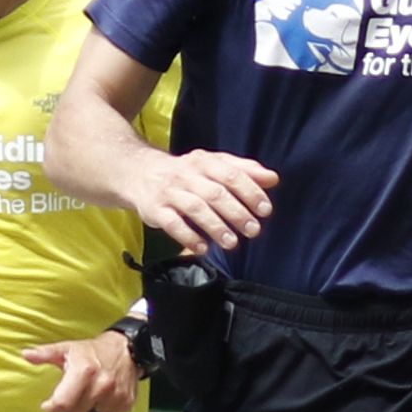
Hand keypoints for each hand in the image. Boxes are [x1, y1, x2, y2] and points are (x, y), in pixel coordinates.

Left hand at [26, 333, 137, 411]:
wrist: (128, 350)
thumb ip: (46, 353)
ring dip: (83, 411)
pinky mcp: (125, 404)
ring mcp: (115, 396)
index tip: (49, 405)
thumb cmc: (94, 351)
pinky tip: (98, 400)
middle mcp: (102, 384)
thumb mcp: (68, 348)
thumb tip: (26, 354)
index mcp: (85, 371)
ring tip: (86, 396)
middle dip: (67, 408)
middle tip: (70, 396)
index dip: (52, 407)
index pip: (62, 403)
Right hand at [131, 148, 277, 253]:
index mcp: (204, 162)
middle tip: (253, 230)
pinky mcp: (154, 209)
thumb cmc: (186, 173)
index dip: (250, 192)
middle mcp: (186, 175)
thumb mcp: (213, 165)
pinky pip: (172, 224)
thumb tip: (273, 178)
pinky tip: (203, 249)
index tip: (265, 210)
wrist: (139, 172)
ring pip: (195, 208)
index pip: (231, 175)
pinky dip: (188, 237)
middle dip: (236, 213)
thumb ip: (243, 171)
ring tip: (232, 243)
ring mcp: (169, 192)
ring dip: (215, 227)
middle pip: (215, 193)